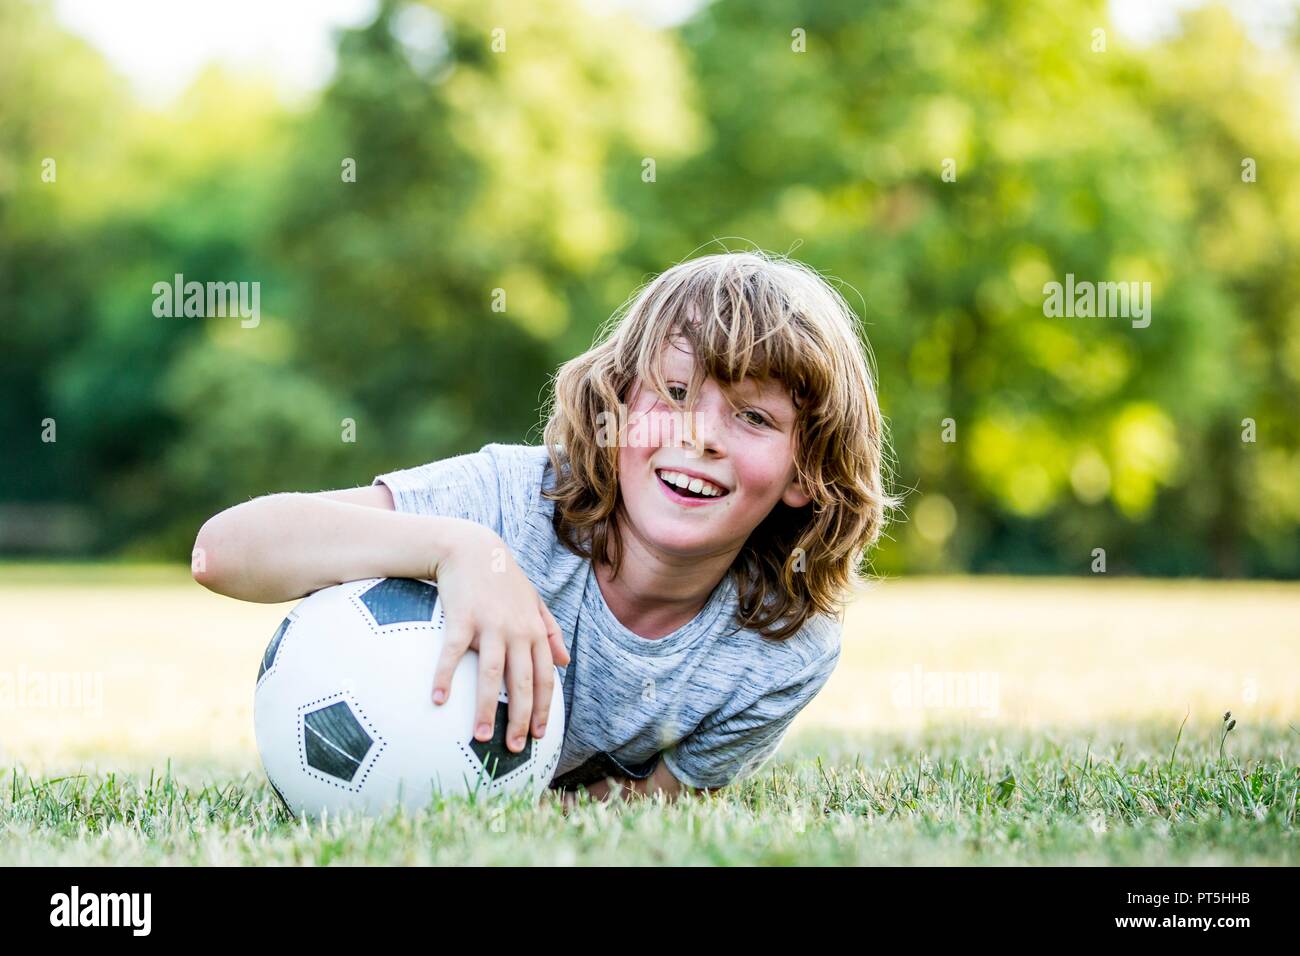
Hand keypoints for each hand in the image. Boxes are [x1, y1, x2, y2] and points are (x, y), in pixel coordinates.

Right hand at [430, 525, 569, 753]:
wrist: (472, 548)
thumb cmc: (503, 578)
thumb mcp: (534, 601)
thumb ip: (550, 631)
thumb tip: (566, 662)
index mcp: (534, 631)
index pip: (545, 678)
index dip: (543, 708)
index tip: (538, 736)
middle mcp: (517, 631)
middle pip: (523, 683)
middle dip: (520, 719)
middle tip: (513, 749)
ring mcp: (490, 625)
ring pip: (492, 675)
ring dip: (486, 709)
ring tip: (480, 738)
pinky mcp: (462, 618)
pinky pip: (453, 654)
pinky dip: (445, 677)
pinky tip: (437, 700)